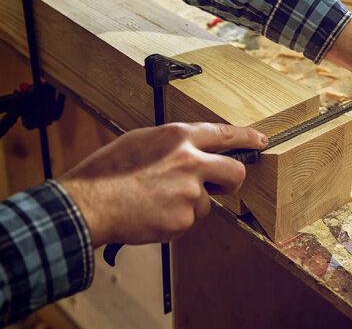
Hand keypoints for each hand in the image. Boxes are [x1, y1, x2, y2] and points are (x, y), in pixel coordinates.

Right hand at [59, 122, 267, 247]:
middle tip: (221, 185)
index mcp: (178, 138)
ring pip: (206, 202)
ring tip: (158, 200)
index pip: (225, 134)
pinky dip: (175, 220)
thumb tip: (191, 149)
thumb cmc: (107, 172)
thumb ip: (173, 143)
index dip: (247, 137)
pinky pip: (189, 220)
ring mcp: (189, 194)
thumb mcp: (141, 140)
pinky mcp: (183, 220)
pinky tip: (152, 213)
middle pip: (235, 172)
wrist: (88, 205)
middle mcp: (190, 163)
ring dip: (190, 203)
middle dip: (232, 180)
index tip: (260, 140)